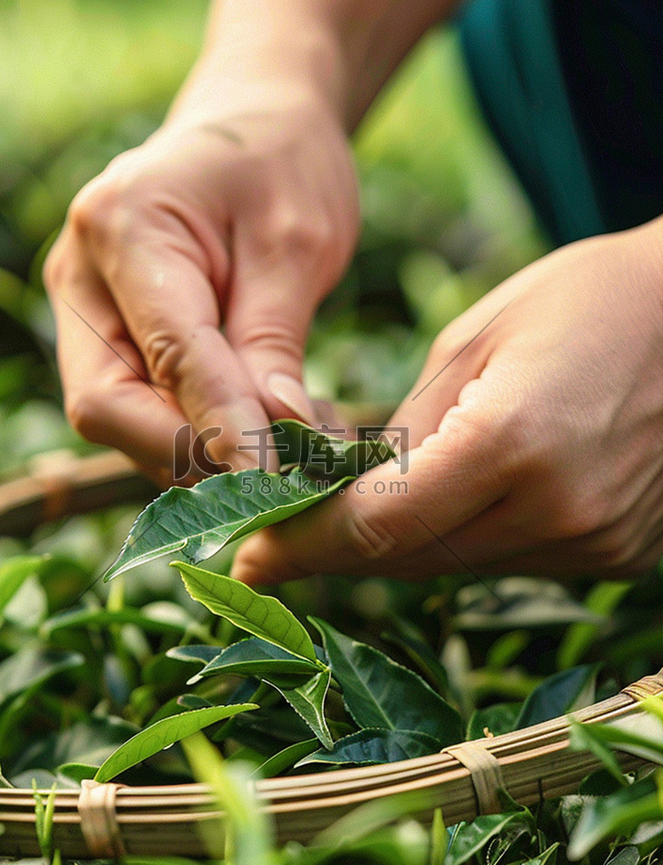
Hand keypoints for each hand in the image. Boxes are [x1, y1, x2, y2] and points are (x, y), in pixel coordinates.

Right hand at [43, 83, 357, 481]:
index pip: (162, 353)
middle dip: (192, 452)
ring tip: (293, 452)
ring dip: (203, 454)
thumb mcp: (297, 242)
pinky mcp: (104, 340)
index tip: (272, 478)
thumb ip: (275, 342)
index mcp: (122, 224)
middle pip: (108, 406)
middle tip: (284, 475)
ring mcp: (83, 311)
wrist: (251, 124)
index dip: (215, 426)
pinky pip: (142, 410)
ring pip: (124, 422)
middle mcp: (79, 274)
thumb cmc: (280, 164)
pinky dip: (202, 436)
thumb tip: (276, 440)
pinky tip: (268, 435)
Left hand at [233, 219, 662, 581]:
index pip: (377, 525)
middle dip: (336, 554)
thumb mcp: (477, 338)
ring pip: (458, 567)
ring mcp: (596, 542)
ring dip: (399, 549)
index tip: (246, 561)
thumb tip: (350, 493)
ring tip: (348, 516)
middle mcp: (557, 511)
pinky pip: (512, 559)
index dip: (303, 548)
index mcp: (512, 442)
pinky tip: (444, 508)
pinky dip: (465, 540)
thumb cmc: (591, 297)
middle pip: (411, 561)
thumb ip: (409, 429)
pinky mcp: (618, 553)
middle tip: (276, 543)